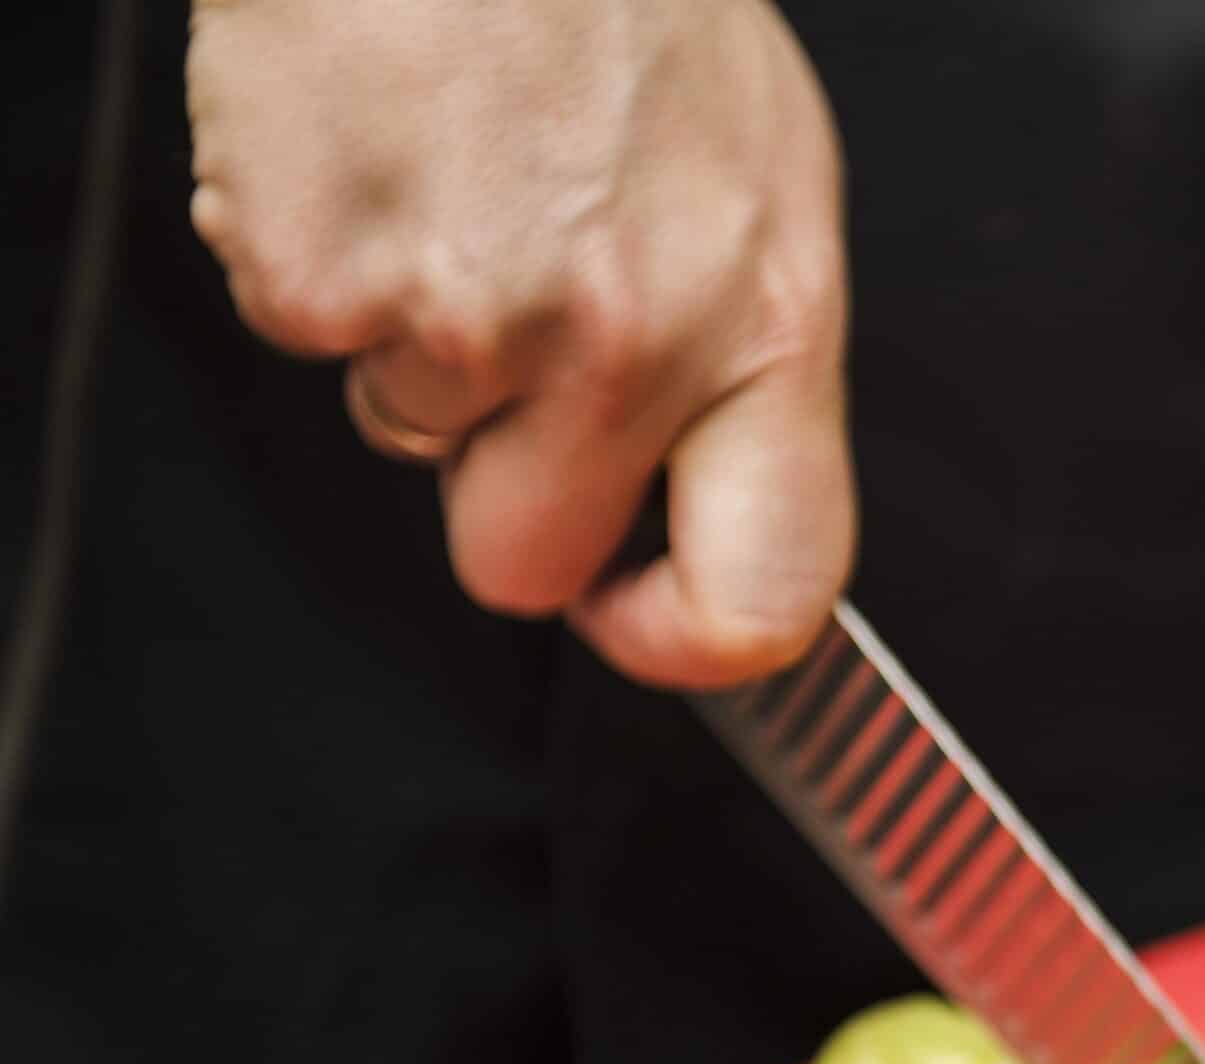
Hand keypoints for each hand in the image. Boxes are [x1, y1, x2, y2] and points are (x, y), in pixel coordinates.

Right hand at [187, 0, 853, 683]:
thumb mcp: (759, 177)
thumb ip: (743, 358)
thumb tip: (711, 503)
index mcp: (769, 323)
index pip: (769, 592)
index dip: (686, 640)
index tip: (634, 616)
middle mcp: (634, 340)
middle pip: (526, 560)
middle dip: (499, 484)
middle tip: (505, 341)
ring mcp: (471, 316)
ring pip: (405, 435)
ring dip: (411, 334)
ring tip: (453, 176)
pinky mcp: (320, 273)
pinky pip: (302, 335)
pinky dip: (316, 252)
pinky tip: (376, 149)